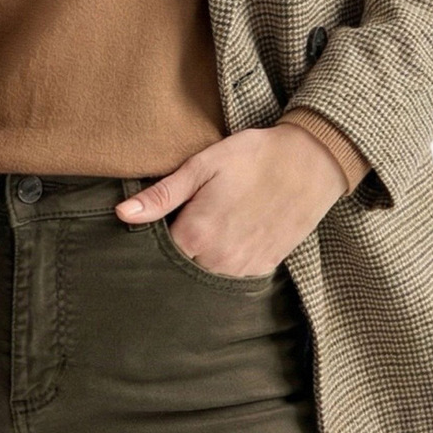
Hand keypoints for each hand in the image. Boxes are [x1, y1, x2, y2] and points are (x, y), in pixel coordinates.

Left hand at [114, 121, 348, 275]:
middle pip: (180, 267)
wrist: (310, 162)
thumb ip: (161, 195)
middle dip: (177, 250)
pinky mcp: (264, 268)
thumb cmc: (253, 157)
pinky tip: (231, 235)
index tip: (158, 221)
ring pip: (205, 274)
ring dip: (201, 257)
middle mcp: (217, 261)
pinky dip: (225, 261)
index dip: (153, 238)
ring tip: (212, 224)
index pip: (156, 253)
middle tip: (186, 220)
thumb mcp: (202, 166)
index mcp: (196, 235)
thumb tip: (122, 214)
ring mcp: (243, 268)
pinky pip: (232, 275)